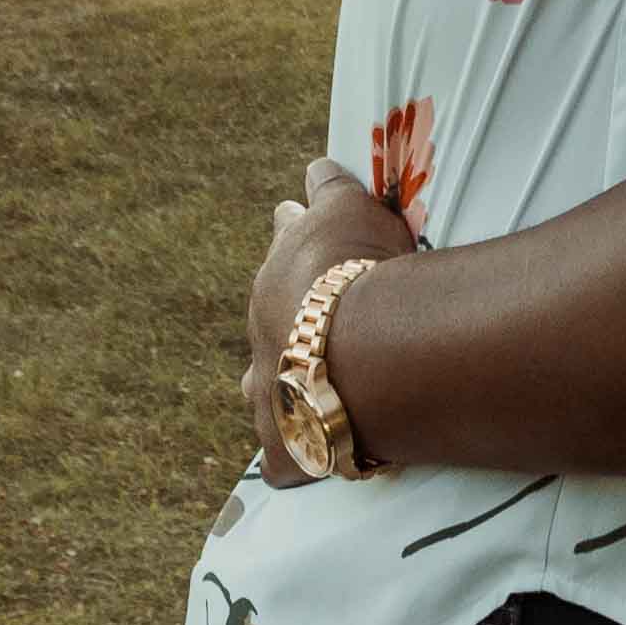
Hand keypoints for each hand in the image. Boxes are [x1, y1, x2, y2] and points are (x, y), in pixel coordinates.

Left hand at [245, 157, 419, 482]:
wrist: (366, 352)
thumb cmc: (365, 272)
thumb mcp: (352, 211)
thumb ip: (333, 189)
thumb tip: (316, 166)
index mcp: (279, 273)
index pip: (285, 242)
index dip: (295, 231)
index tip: (294, 221)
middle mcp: (263, 332)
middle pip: (266, 316)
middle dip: (282, 311)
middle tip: (307, 313)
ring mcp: (270, 392)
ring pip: (260, 388)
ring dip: (278, 386)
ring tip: (298, 386)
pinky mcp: (287, 445)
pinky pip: (285, 458)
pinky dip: (297, 456)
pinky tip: (309, 458)